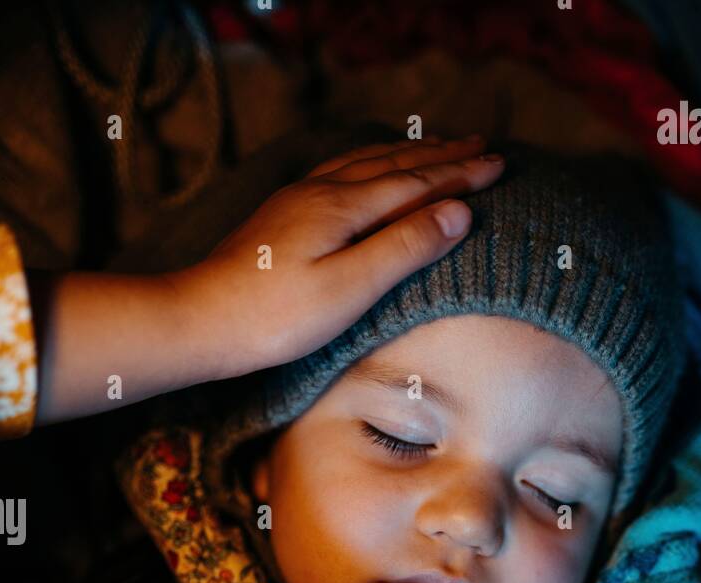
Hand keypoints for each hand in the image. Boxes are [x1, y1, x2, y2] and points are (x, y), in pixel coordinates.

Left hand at [29, 134, 503, 424]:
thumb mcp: (351, 288)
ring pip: (366, 163)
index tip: (499, 164)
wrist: (201, 320)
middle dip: (443, 155)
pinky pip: (342, 172)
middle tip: (483, 144)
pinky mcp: (283, 216)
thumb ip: (404, 247)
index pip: (418, 183)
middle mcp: (323, 192)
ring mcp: (299, 200)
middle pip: (395, 165)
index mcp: (345, 207)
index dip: (461, 174)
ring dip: (408, 155)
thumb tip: (459, 212)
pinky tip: (368, 169)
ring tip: (438, 148)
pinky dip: (371, 163)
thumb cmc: (276, 317)